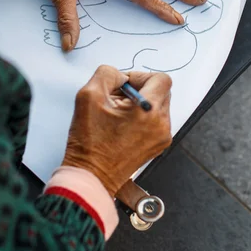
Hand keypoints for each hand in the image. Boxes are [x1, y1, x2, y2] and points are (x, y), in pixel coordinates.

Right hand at [62, 66, 171, 196]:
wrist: (91, 176)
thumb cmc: (89, 142)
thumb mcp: (89, 95)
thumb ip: (107, 74)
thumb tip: (120, 75)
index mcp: (149, 111)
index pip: (161, 78)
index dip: (140, 76)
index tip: (123, 86)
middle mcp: (161, 124)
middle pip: (161, 91)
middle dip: (139, 90)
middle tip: (117, 100)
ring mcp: (161, 137)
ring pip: (158, 106)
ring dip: (140, 104)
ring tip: (118, 116)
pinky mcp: (157, 146)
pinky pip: (156, 121)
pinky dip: (142, 118)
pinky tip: (122, 126)